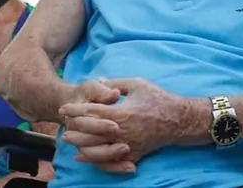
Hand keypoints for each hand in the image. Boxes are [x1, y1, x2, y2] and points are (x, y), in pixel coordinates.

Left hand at [59, 78, 184, 172]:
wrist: (179, 120)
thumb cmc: (158, 99)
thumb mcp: (137, 84)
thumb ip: (115, 84)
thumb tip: (99, 81)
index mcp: (120, 113)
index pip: (90, 112)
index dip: (75, 110)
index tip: (64, 109)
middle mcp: (121, 132)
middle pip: (89, 134)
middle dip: (74, 129)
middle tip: (62, 126)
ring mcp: (127, 146)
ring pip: (97, 150)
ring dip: (80, 146)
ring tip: (69, 141)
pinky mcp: (133, 155)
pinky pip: (110, 162)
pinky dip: (95, 161)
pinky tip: (84, 157)